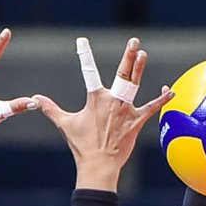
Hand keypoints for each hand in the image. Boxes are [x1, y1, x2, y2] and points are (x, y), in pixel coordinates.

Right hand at [33, 36, 173, 190]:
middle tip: (134, 41)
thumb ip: (50, 108)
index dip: (84, 55)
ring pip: (134, 85)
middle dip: (128, 56)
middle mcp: (112, 101)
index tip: (82, 41)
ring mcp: (126, 110)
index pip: (89, 72)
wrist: (99, 164)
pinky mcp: (137, 121)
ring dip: (139, 69)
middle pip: (122, 74)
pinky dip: (162, 99)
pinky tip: (171, 90)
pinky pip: (152, 108)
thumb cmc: (82, 145)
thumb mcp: (64, 124)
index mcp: (95, 99)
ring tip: (143, 54)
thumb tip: (34, 98)